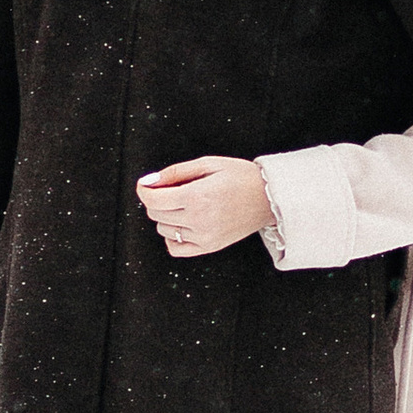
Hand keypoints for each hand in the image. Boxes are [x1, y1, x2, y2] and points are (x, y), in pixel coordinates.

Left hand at [137, 155, 272, 259]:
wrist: (269, 198)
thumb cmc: (242, 177)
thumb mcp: (209, 163)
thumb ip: (177, 172)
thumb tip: (150, 181)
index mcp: (197, 196)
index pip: (153, 200)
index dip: (144, 190)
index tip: (146, 184)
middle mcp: (198, 219)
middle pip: (156, 214)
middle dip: (157, 200)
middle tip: (172, 189)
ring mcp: (203, 237)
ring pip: (163, 229)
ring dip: (166, 216)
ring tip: (185, 204)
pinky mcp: (209, 247)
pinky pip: (175, 248)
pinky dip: (172, 237)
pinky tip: (182, 224)